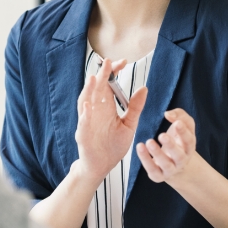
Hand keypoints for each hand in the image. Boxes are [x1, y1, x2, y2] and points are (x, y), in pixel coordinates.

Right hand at [74, 58, 147, 182]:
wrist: (102, 165)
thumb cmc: (113, 146)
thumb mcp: (129, 125)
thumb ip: (135, 107)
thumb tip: (144, 88)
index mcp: (106, 107)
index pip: (108, 84)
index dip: (113, 72)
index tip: (123, 62)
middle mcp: (95, 111)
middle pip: (96, 89)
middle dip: (101, 75)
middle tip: (108, 62)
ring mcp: (88, 121)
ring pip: (86, 102)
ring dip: (88, 90)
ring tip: (93, 78)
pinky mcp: (83, 134)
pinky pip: (83, 123)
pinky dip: (85, 114)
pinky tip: (88, 105)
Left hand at [136, 108, 196, 183]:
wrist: (174, 163)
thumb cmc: (177, 139)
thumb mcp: (182, 125)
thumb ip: (179, 115)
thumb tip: (168, 114)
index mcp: (188, 147)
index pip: (189, 140)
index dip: (184, 132)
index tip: (177, 123)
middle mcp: (181, 160)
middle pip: (179, 155)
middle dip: (171, 146)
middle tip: (162, 135)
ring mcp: (170, 169)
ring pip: (166, 164)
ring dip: (157, 153)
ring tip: (149, 142)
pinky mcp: (158, 175)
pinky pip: (153, 170)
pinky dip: (146, 160)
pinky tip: (140, 148)